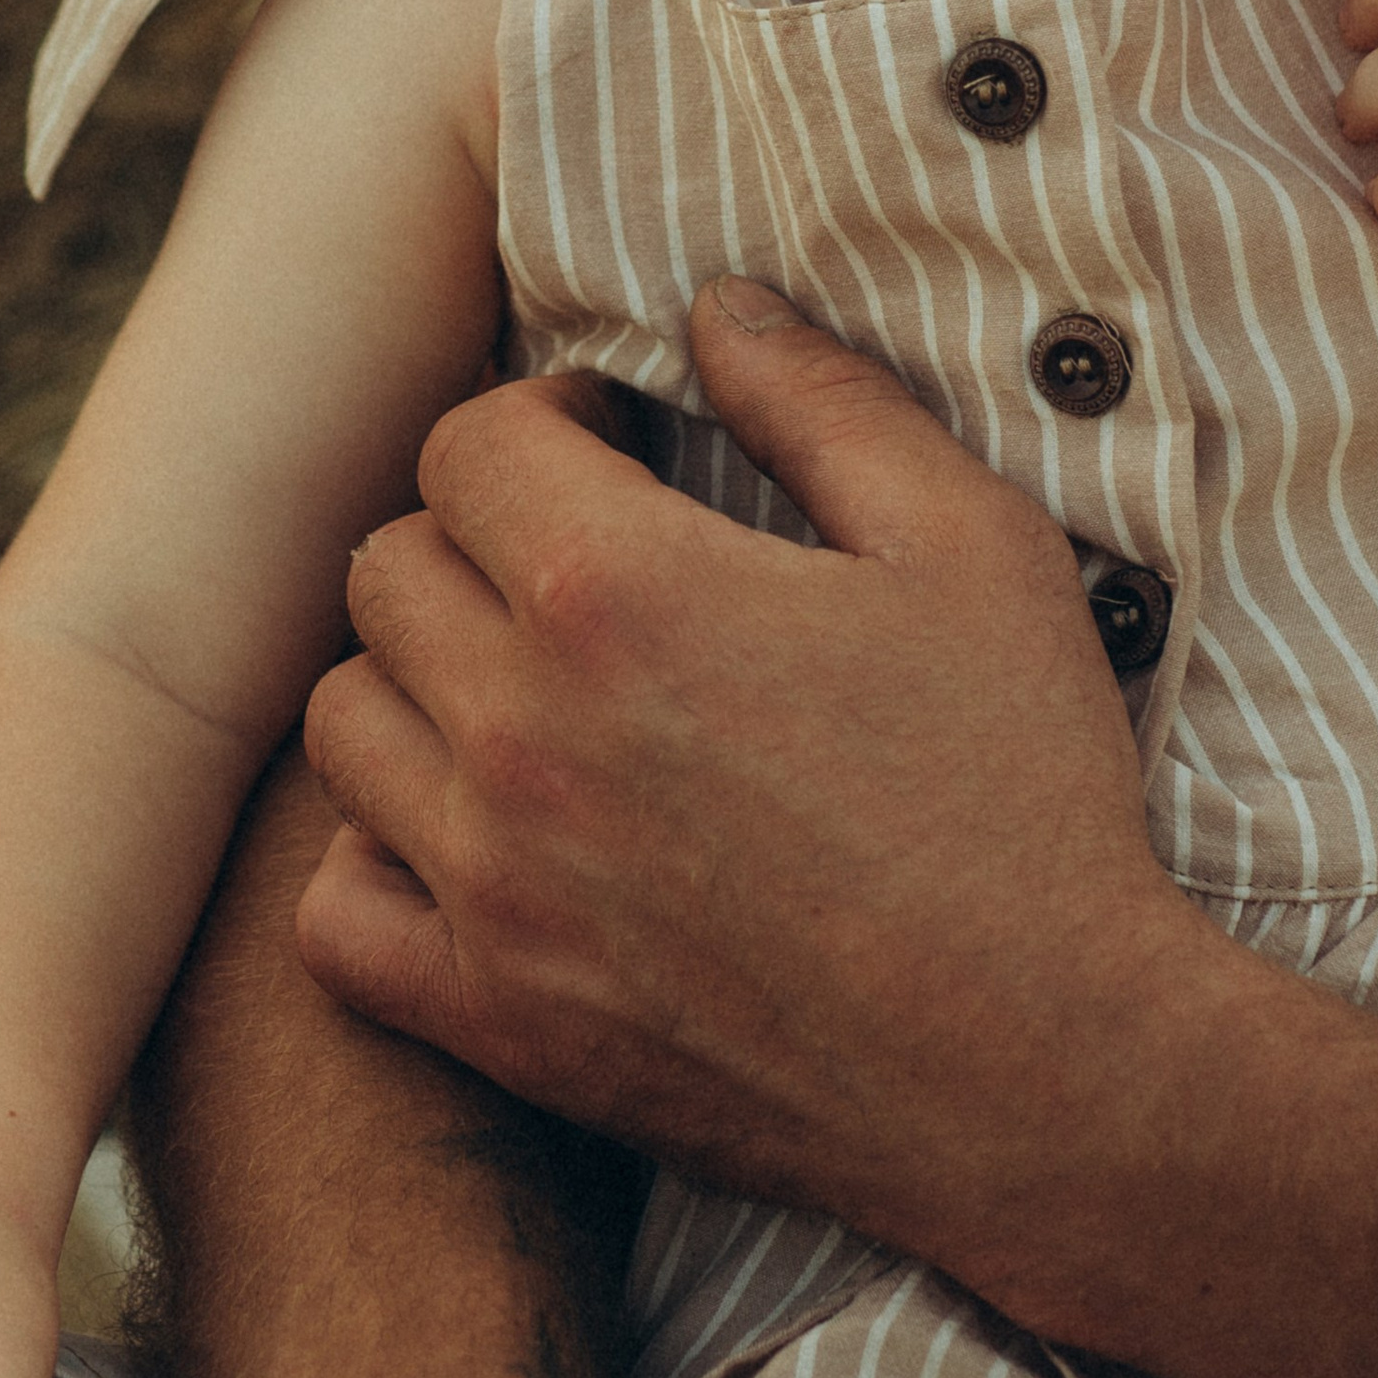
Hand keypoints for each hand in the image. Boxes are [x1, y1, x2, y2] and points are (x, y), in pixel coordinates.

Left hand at [298, 279, 1199, 1323]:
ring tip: (530, 692)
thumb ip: (825, 401)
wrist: (1044, 1069)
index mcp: (619, 591)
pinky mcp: (496, 1020)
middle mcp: (521, 730)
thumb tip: (717, 307)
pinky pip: (333, 915)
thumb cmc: (1019, 793)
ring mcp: (492, 886)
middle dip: (476, 538)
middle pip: (387, 569)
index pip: (466, 444)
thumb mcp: (970, 545)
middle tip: (581, 564)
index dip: (542, 424)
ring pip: (343, 724)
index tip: (618, 453)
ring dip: (420, 684)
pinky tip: (481, 842)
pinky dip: (379, 864)